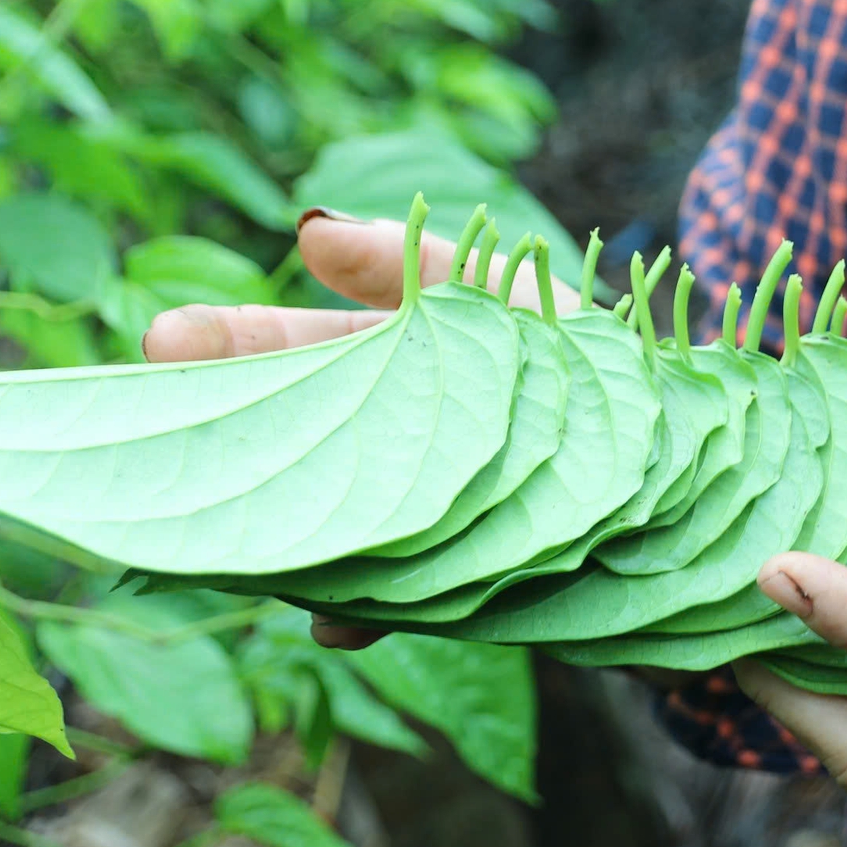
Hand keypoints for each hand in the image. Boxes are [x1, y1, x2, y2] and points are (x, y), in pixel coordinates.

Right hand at [140, 206, 580, 649]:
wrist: (692, 468)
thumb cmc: (595, 365)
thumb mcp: (511, 293)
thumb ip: (418, 261)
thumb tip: (306, 229)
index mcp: (390, 363)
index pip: (294, 347)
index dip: (231, 345)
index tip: (162, 340)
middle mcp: (388, 442)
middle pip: (296, 436)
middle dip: (228, 433)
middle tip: (153, 426)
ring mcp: (418, 515)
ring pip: (328, 522)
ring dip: (278, 530)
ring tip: (220, 531)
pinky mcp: (460, 582)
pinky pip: (401, 601)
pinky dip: (366, 609)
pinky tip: (334, 617)